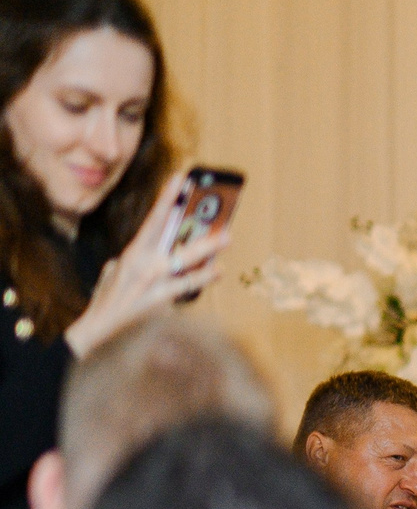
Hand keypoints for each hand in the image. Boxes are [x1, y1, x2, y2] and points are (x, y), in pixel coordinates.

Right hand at [63, 170, 228, 357]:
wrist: (100, 329)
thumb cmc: (111, 298)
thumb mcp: (119, 271)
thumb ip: (138, 258)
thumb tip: (159, 249)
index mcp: (134, 252)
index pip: (154, 219)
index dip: (168, 197)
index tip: (182, 179)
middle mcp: (144, 264)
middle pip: (173, 239)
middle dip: (196, 226)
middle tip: (221, 221)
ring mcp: (152, 283)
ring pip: (185, 264)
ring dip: (207, 253)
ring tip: (226, 241)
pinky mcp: (160, 302)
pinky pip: (185, 288)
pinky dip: (201, 279)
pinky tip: (216, 272)